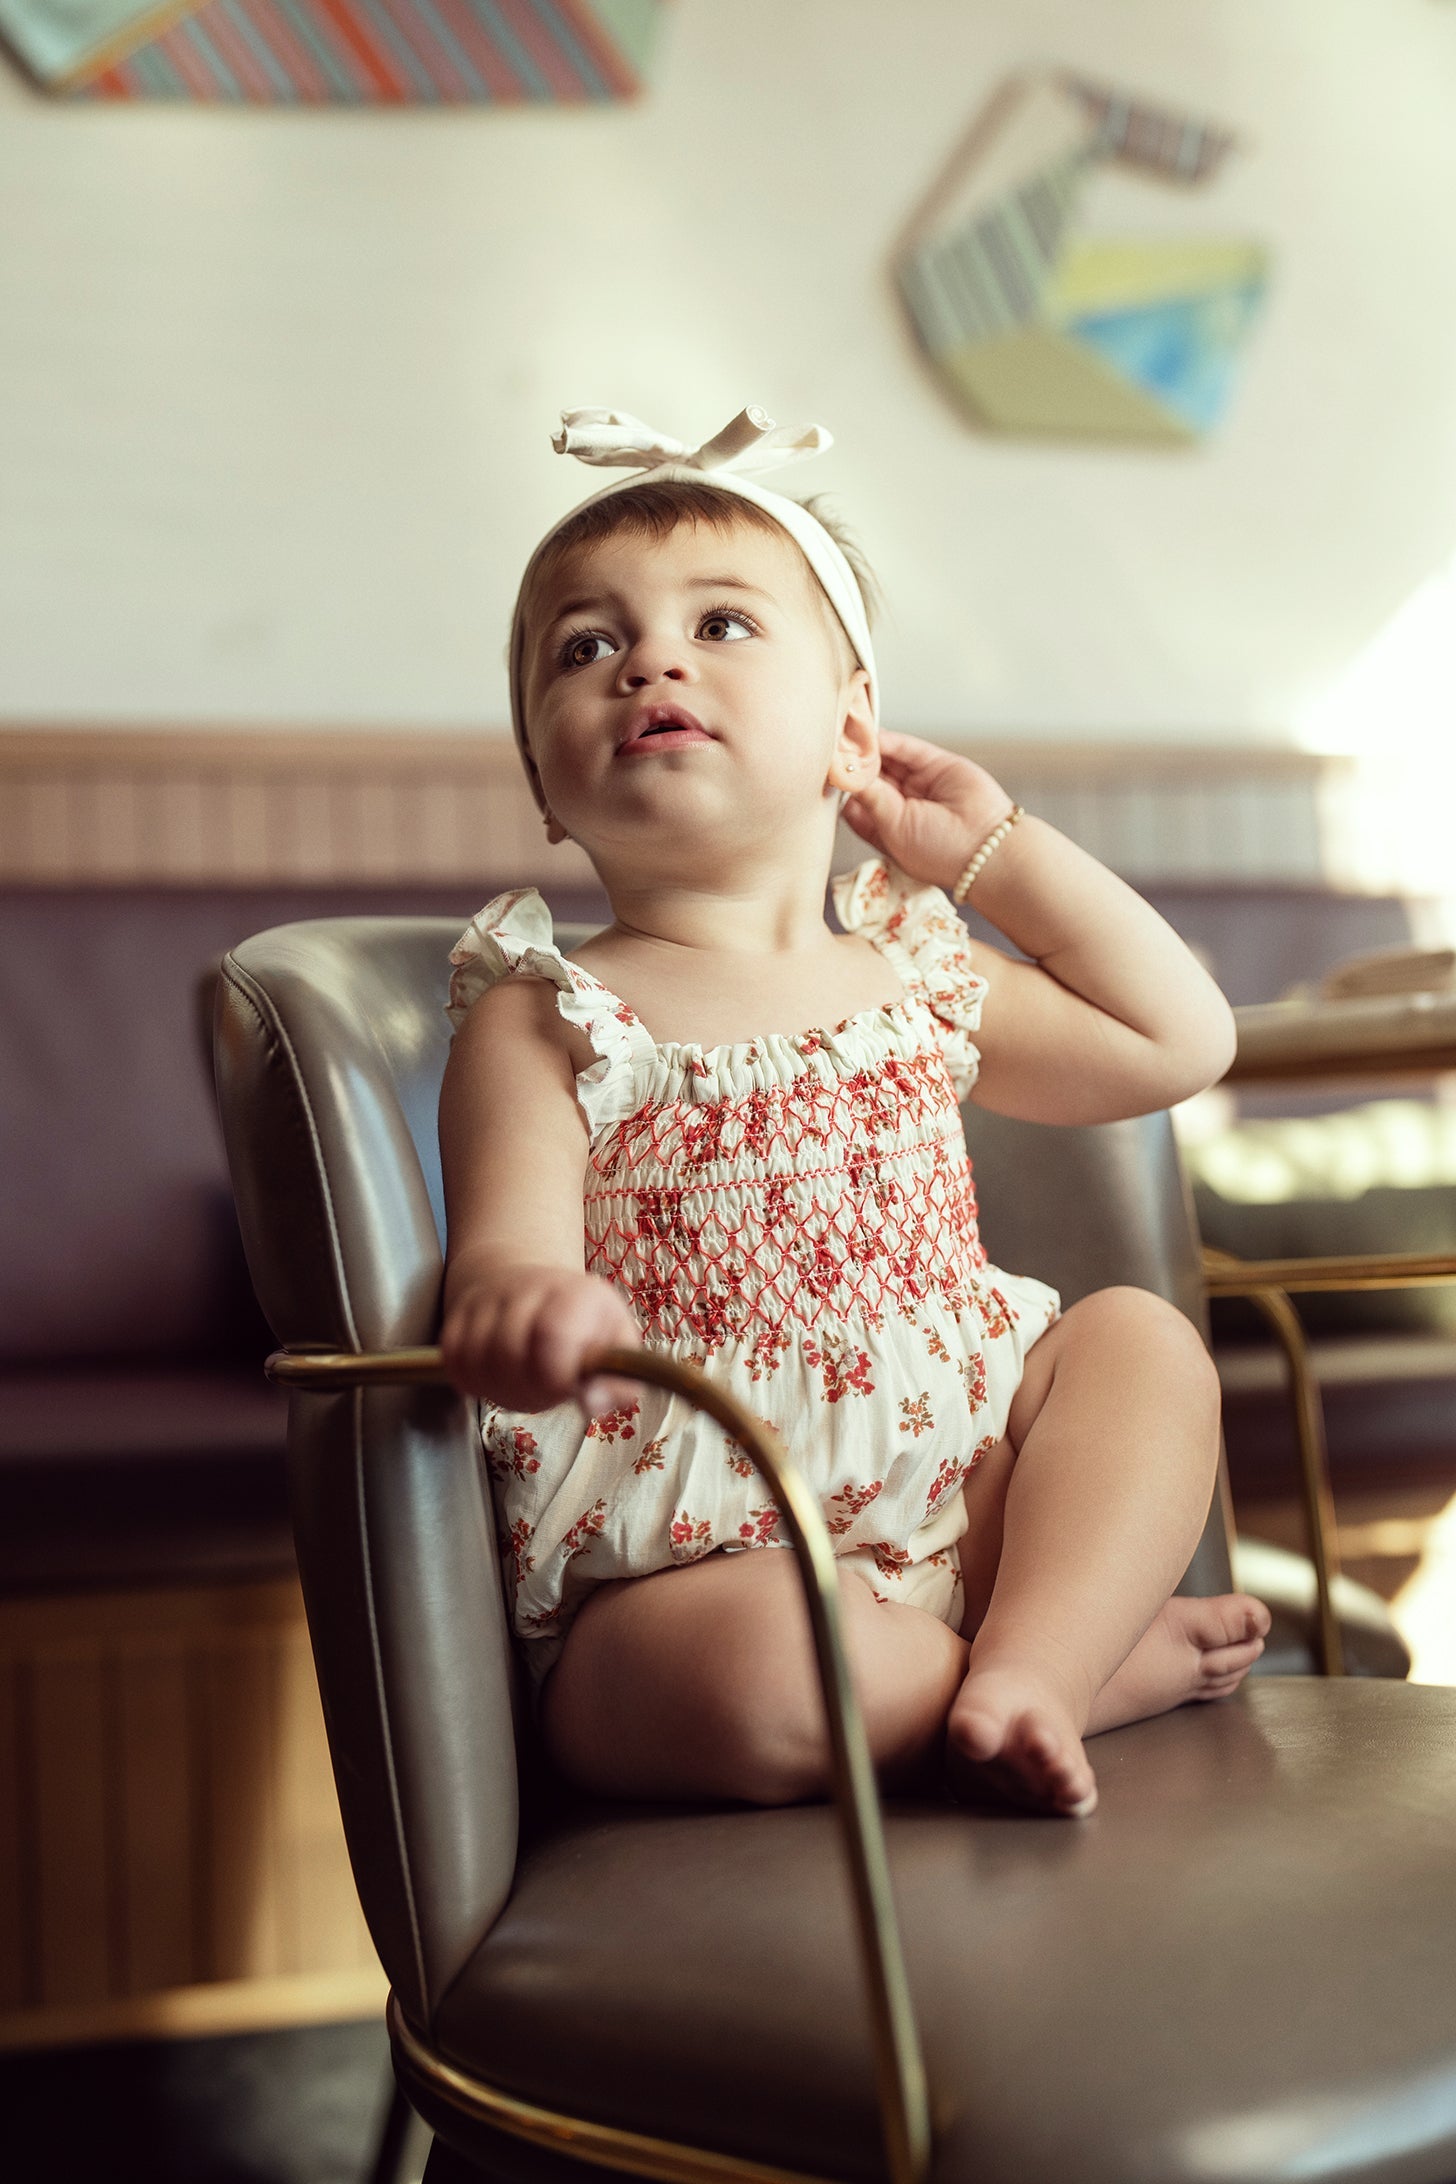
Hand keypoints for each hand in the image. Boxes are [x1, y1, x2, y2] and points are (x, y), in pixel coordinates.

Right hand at [440, 1266, 642, 1417]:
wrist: (534, 1288)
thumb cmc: (583, 1325)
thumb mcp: (617, 1347)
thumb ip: (618, 1383)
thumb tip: (594, 1403)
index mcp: (575, 1295)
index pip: (552, 1335)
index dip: (556, 1375)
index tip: (567, 1385)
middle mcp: (527, 1287)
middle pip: (508, 1352)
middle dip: (527, 1390)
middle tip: (546, 1390)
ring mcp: (487, 1298)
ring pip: (476, 1359)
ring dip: (498, 1389)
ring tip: (523, 1383)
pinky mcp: (458, 1314)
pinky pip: (454, 1360)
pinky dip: (473, 1381)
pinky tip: (498, 1377)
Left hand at [842, 730, 1016, 891]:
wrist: (985, 848)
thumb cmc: (937, 852)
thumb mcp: (891, 828)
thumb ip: (868, 798)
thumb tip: (844, 774)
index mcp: (887, 830)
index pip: (856, 804)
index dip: (842, 789)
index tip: (823, 774)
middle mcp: (902, 806)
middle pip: (870, 779)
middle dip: (851, 766)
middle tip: (828, 748)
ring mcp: (919, 784)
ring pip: (886, 761)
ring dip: (867, 750)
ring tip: (845, 736)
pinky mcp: (935, 764)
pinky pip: (906, 749)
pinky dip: (887, 741)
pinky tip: (870, 735)